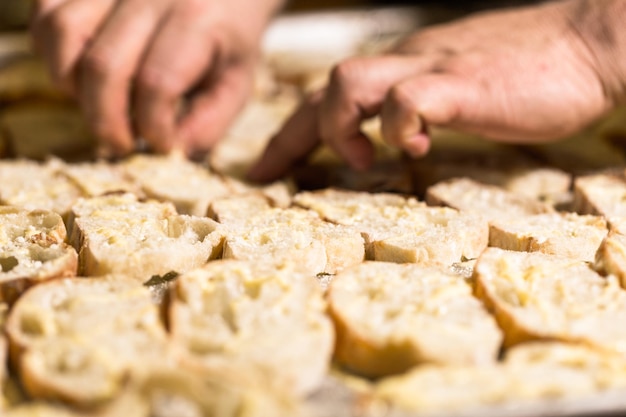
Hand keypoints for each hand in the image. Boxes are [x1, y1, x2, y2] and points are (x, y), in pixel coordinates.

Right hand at [32, 0, 281, 155]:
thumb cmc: (229, 37)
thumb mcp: (236, 81)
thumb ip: (210, 121)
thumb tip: (171, 153)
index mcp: (198, 18)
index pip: (157, 82)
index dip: (154, 127)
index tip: (163, 146)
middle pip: (104, 64)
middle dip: (107, 121)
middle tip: (123, 144)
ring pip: (64, 33)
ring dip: (73, 87)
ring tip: (102, 107)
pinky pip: (46, 12)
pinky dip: (53, 52)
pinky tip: (82, 75)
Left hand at [249, 0, 615, 181]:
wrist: (586, 42)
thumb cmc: (528, 71)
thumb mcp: (459, 88)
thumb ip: (423, 107)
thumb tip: (401, 137)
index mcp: (402, 67)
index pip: (330, 96)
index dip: (292, 132)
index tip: (267, 167)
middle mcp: (405, 62)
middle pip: (322, 91)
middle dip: (287, 138)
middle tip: (265, 175)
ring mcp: (430, 69)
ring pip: (346, 79)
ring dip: (340, 127)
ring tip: (363, 160)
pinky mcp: (460, 84)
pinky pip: (407, 97)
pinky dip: (398, 127)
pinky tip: (417, 149)